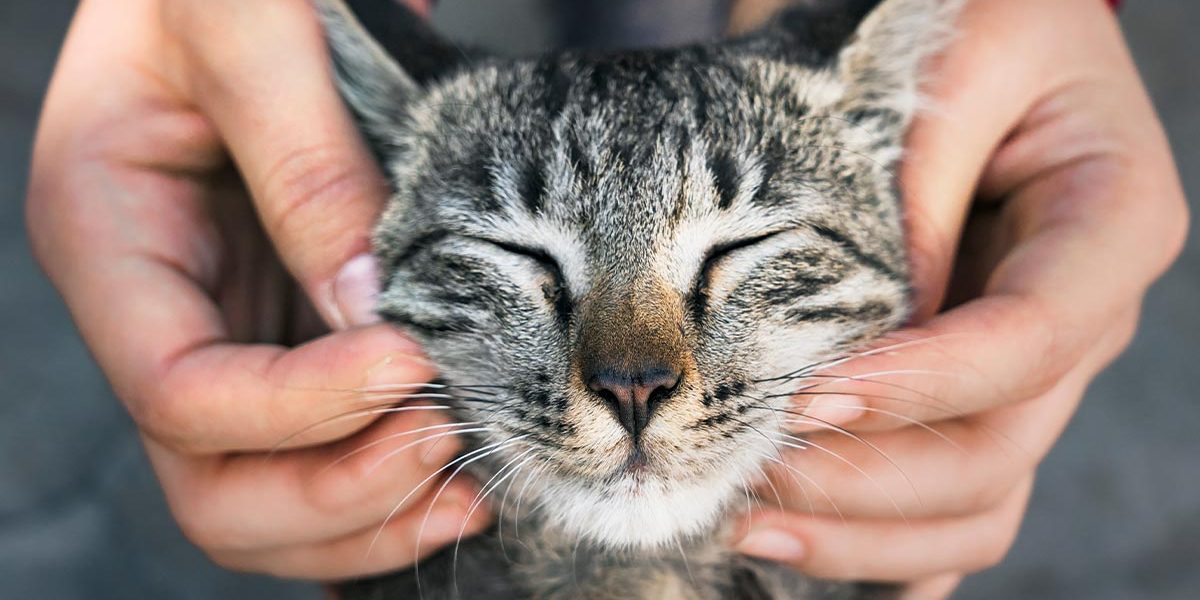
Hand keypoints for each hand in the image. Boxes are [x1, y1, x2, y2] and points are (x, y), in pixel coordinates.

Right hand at [27, 0, 486, 579]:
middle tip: (448, 442)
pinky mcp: (295, 329)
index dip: (297, 410)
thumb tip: (371, 311)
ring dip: (367, 512)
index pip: (179, 390)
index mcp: (107, 238)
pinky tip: (464, 471)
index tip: (414, 364)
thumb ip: (304, 163)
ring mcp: (230, 328)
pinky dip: (389, 482)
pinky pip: (325, 448)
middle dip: (332, 491)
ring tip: (471, 481)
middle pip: (212, 481)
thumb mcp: (248, 27)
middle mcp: (160, 308)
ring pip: (268, 492)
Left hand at [733, 0, 1187, 596]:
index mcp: (1109, 229)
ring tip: (746, 523)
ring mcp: (1031, 370)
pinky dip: (889, 549)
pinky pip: (955, 504)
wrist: (973, 28)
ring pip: (976, 499)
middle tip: (744, 473)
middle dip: (868, 477)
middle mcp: (1079, 317)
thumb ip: (920, 188)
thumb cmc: (973, 19)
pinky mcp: (975, 392)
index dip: (923, 386)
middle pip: (996, 448)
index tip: (808, 396)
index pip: (1029, 342)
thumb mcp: (957, 64)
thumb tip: (864, 337)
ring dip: (864, 533)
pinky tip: (812, 562)